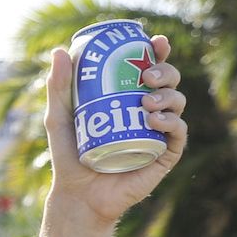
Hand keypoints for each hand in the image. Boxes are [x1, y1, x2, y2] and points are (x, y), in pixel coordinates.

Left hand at [44, 34, 186, 227]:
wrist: (78, 194)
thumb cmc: (69, 155)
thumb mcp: (59, 117)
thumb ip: (58, 86)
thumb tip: (60, 51)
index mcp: (128, 97)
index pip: (149, 67)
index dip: (158, 51)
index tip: (155, 42)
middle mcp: (148, 111)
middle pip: (169, 81)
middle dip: (165, 71)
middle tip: (147, 76)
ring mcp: (159, 132)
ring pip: (177, 103)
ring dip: (169, 95)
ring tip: (147, 102)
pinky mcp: (165, 154)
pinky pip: (178, 133)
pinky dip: (172, 122)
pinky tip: (156, 120)